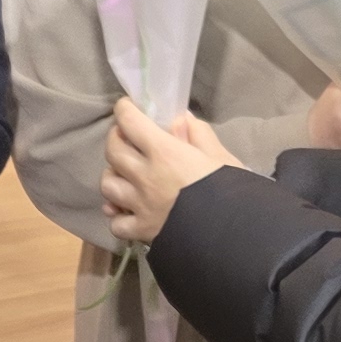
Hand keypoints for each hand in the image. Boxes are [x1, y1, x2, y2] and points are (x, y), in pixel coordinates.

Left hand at [101, 99, 241, 247]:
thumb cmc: (231, 191)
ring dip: (112, 176)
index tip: (125, 106)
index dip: (125, 110)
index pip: (131, 123)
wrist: (232, 235)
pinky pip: (117, 223)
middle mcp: (145, 176)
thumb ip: (198, 135)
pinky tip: (125, 212)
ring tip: (123, 175)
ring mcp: (140, 206)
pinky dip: (117, 216)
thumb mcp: (221, 157)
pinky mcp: (142, 231)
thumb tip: (180, 120)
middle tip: (125, 137)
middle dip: (115, 138)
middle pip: (113, 151)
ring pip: (108, 185)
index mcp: (164, 152)